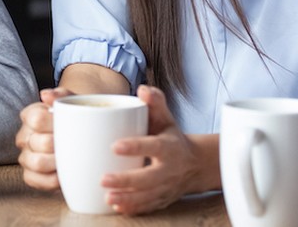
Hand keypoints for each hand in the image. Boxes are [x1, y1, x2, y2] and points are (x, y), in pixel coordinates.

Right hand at [16, 87, 72, 189]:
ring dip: (57, 162)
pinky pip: (36, 180)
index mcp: (30, 115)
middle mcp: (24, 136)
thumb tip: (46, 96)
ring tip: (70, 158)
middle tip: (76, 144)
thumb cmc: (76, 118)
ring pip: (37, 162)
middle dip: (60, 144)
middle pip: (39, 142)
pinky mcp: (30, 175)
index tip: (71, 126)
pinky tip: (64, 172)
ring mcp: (25, 157)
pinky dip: (52, 179)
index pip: (36, 119)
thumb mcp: (73, 102)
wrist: (84, 136)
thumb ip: (61, 95)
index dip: (55, 124)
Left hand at [102, 85, 214, 214]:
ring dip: (127, 199)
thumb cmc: (170, 136)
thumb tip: (142, 89)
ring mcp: (166, 187)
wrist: (193, 164)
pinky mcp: (162, 200)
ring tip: (108, 197)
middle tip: (103, 179)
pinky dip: (134, 208)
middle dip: (126, 181)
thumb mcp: (166, 118)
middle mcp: (169, 169)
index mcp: (170, 147)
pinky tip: (117, 207)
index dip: (136, 147)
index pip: (154, 146)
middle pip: (149, 178)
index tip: (115, 146)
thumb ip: (155, 102)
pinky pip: (148, 207)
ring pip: (147, 196)